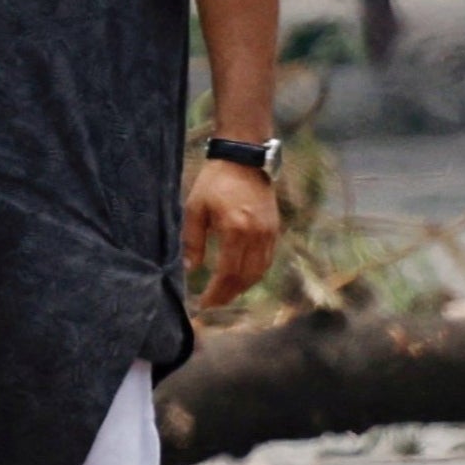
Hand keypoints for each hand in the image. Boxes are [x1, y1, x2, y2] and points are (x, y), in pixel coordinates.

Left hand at [184, 155, 282, 311]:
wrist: (244, 159)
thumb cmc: (215, 181)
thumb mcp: (195, 208)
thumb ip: (192, 241)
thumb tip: (190, 270)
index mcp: (235, 229)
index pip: (227, 272)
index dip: (216, 292)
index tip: (203, 303)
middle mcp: (256, 234)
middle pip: (245, 277)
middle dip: (228, 294)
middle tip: (212, 304)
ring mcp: (269, 233)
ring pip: (259, 271)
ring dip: (242, 287)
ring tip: (225, 295)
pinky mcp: (275, 229)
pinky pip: (267, 260)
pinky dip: (254, 273)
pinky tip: (241, 278)